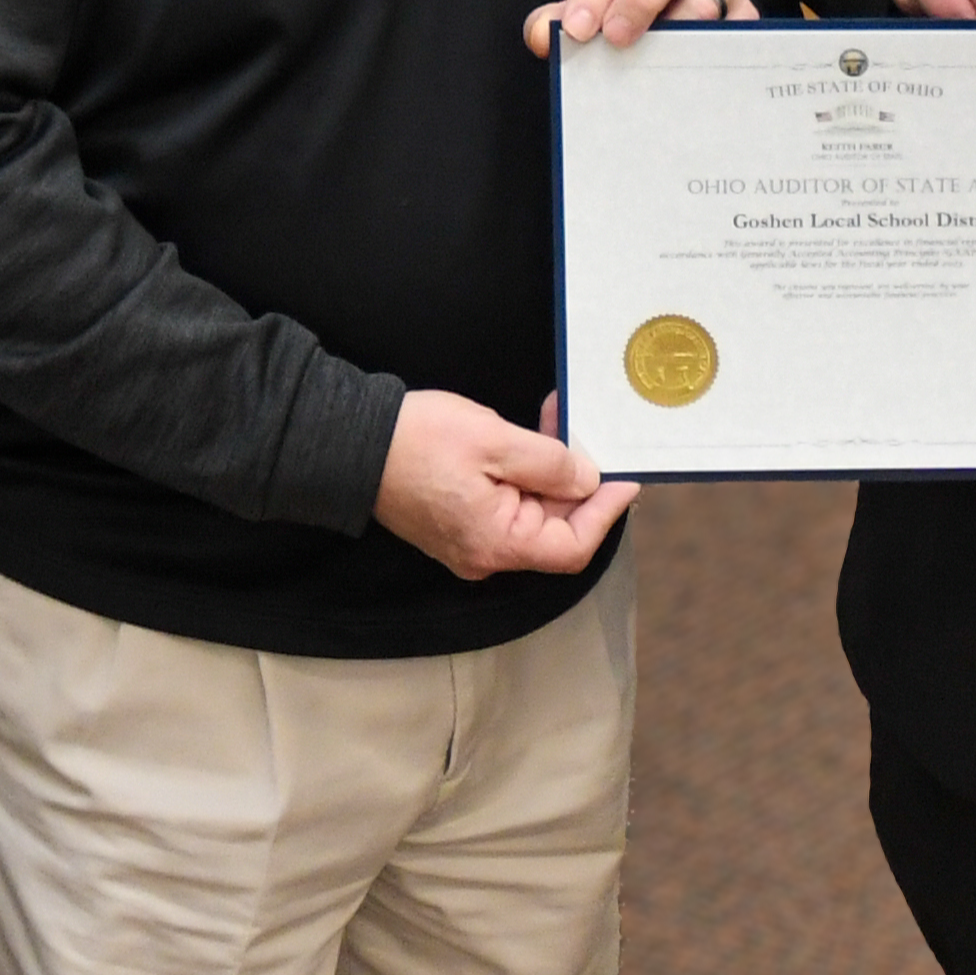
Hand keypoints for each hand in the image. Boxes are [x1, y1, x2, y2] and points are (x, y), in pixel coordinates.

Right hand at [375, 387, 637, 579]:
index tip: (625, 478)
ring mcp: (468, 540)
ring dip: (551, 470)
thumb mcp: (495, 442)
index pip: (572, 547)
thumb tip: (588, 480)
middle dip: (577, 481)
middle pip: (553, 529)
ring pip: (531, 513)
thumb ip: (550, 464)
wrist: (350, 441)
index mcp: (496, 544)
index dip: (605, 513)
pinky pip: (506, 505)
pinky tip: (529, 436)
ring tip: (557, 419)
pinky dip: (525, 473)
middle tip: (588, 434)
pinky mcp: (457, 521)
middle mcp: (484, 554)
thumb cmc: (417, 441)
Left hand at [526, 0, 750, 53]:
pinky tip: (685, 81)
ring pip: (707, 2)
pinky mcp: (747, 17)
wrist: (687, 9)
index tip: (575, 29)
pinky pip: (734, 37)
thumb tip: (542, 36)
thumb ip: (560, 18)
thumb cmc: (630, 3)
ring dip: (676, 34)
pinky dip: (710, 58)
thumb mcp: (595, 2)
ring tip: (650, 64)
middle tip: (613, 39)